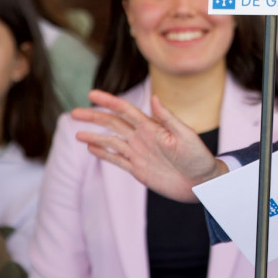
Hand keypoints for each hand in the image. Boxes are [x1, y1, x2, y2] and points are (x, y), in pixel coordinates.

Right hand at [72, 89, 227, 201]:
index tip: (92, 94)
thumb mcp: (186, 136)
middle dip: (94, 117)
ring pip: (112, 141)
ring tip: (77, 132)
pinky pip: (117, 160)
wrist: (202, 183)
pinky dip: (104, 153)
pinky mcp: (138, 170)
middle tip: (74, 112)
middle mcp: (143, 138)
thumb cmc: (199, 157)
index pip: (125, 111)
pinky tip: (91, 148)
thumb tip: (154, 98)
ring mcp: (139, 153)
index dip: (109, 101)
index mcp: (152, 127)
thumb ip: (168, 118)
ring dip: (95, 136)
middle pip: (113, 124)